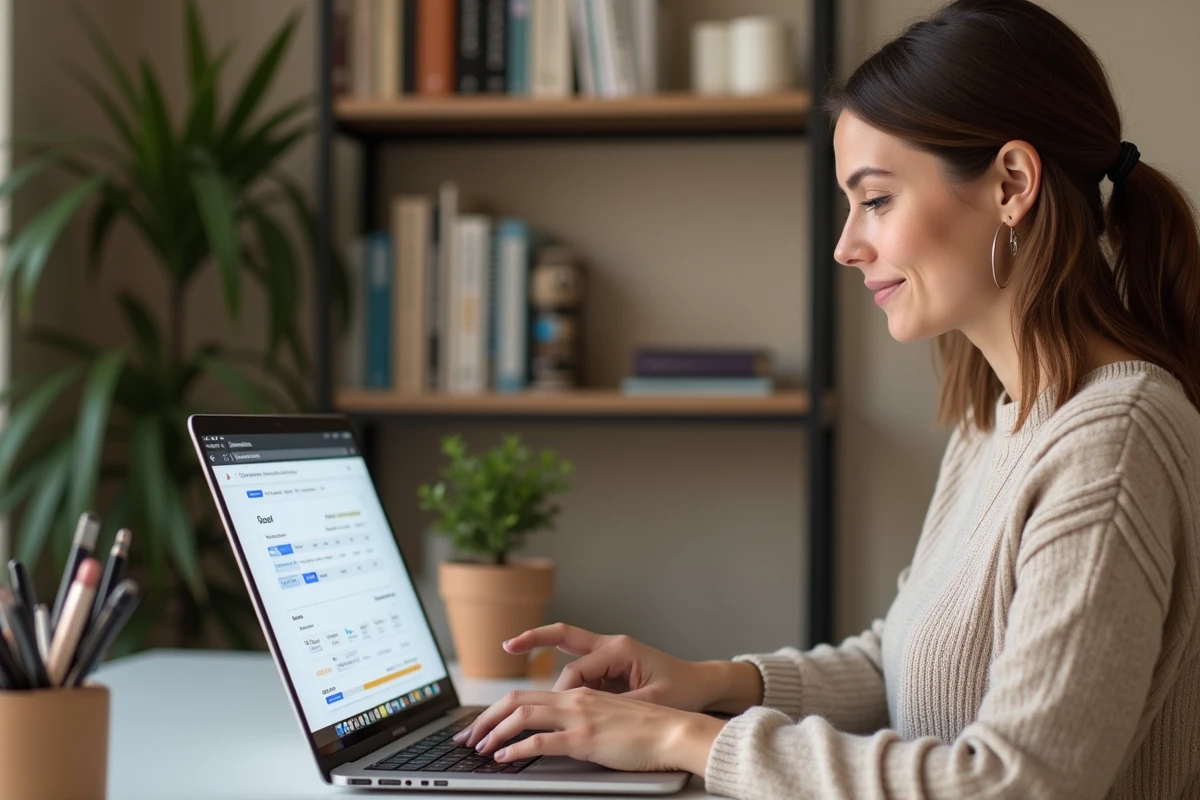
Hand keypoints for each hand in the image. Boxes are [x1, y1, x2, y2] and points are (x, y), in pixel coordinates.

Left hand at [457, 687, 725, 774]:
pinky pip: (542, 741)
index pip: (527, 695)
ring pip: (522, 715)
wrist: (675, 731)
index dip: (497, 709)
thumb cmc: (649, 728)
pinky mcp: (586, 739)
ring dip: (493, 731)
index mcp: (578, 694)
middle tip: (466, 737)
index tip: (481, 726)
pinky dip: (516, 749)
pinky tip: (503, 758)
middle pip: (516, 700)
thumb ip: (583, 722)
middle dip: (484, 718)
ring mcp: (579, 717)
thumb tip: (559, 737)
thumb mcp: (608, 719)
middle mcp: (574, 699)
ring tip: (478, 747)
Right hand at [486, 623, 729, 712]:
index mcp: (620, 650)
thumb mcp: (650, 702)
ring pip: (568, 652)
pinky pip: (579, 668)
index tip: (555, 715)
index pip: (576, 671)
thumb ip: (617, 708)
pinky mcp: (611, 666)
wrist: (704, 685)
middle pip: (563, 636)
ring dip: (545, 658)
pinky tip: (552, 694)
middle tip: (507, 646)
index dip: (563, 695)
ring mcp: (610, 654)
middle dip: (534, 640)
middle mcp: (611, 646)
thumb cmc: (683, 691)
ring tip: (520, 669)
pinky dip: (563, 678)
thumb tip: (588, 718)